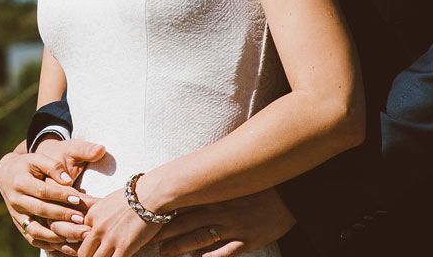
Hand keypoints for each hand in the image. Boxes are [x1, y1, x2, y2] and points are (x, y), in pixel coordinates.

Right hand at [0, 138, 103, 252]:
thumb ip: (53, 166)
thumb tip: (67, 180)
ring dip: (56, 236)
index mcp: (20, 181)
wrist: (6, 175)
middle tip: (81, 219)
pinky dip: (48, 245)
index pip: (42, 191)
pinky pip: (32, 239)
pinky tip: (65, 245)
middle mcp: (15, 199)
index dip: (61, 195)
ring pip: (35, 230)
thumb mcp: (38, 159)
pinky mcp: (19, 224)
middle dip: (62, 215)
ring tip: (75, 237)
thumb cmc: (28, 165)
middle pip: (40, 211)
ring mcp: (16, 214)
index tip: (78, 199)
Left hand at [79, 187, 160, 256]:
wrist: (149, 195)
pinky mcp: (124, 247)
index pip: (81, 235)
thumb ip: (101, 216)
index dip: (89, 244)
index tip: (96, 247)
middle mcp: (97, 228)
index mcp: (92, 215)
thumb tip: (99, 228)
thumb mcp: (109, 203)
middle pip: (83, 252)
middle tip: (97, 256)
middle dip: (89, 256)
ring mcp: (109, 238)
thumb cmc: (134, 197)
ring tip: (110, 256)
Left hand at [157, 189, 294, 256]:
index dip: (162, 213)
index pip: (181, 204)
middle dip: (164, 232)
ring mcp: (233, 226)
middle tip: (148, 241)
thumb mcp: (229, 183)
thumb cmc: (255, 187)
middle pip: (184, 222)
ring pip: (199, 238)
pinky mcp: (247, 240)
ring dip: (180, 246)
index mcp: (213, 194)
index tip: (144, 218)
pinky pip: (225, 252)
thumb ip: (208, 187)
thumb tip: (183, 188)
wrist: (287, 194)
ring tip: (164, 252)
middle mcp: (219, 209)